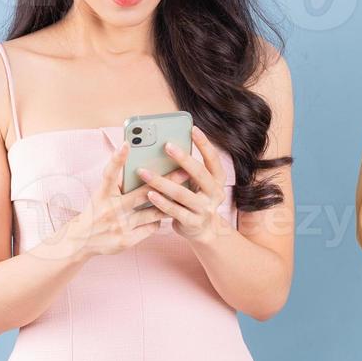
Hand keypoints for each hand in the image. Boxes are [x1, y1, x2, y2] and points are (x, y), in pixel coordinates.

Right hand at [58, 145, 174, 259]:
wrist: (82, 240)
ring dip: (168, 203)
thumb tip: (138, 165)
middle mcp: (111, 209)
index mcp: (102, 194)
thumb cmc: (96, 211)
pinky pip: (151, 227)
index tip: (126, 144)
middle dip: (165, 181)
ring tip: (183, 193)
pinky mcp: (127, 240)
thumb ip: (117, 183)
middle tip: (183, 171)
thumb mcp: (101, 195)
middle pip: (143, 193)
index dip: (117, 159)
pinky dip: (157, 220)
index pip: (109, 174)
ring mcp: (120, 226)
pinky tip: (159, 216)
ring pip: (152, 212)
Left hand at [135, 125, 228, 243]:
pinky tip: (148, 193)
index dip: (204, 144)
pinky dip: (161, 202)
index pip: (213, 159)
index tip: (192, 129)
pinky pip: (175, 211)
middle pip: (200, 174)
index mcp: (217, 180)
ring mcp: (205, 210)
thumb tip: (166, 146)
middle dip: (183, 159)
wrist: (204, 231)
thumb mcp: (197, 183)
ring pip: (182, 194)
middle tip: (166, 145)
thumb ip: (188, 169)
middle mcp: (215, 194)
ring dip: (162, 182)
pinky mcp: (192, 223)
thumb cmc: (195, 199)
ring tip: (143, 171)